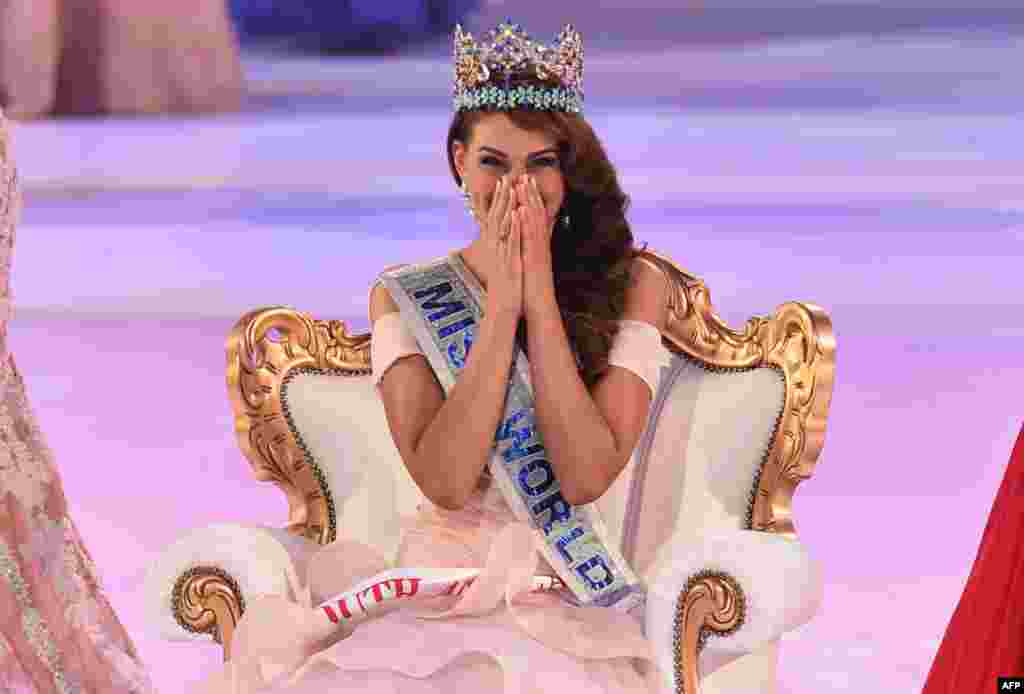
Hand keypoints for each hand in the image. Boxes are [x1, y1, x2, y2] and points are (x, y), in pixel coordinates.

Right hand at [468, 176, 521, 317]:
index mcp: (497, 248)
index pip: (496, 220)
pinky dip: (513, 227)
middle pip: (498, 218)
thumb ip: (503, 251)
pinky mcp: (509, 262)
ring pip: (504, 226)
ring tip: (511, 189)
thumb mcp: (504, 266)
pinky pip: (511, 242)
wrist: (502, 310)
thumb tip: (502, 241)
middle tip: (505, 178)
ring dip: (507, 208)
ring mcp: (502, 255)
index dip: (500, 202)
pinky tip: (515, 214)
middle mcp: (498, 249)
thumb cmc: (505, 290)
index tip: (503, 184)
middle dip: (502, 198)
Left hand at [515, 175, 555, 313]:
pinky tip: (522, 209)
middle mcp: (540, 245)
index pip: (536, 219)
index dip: (531, 201)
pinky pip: (531, 238)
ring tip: (524, 184)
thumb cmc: (531, 290)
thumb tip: (523, 243)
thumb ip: (527, 252)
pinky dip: (527, 223)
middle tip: (525, 175)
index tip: (525, 184)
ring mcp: (539, 250)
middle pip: (538, 215)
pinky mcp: (535, 258)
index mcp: (538, 246)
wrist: (539, 308)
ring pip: (536, 222)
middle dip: (531, 195)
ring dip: (530, 202)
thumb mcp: (528, 266)